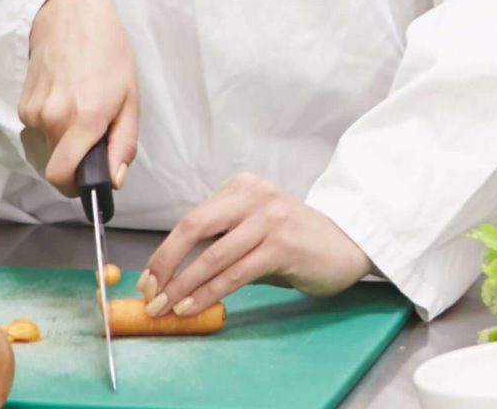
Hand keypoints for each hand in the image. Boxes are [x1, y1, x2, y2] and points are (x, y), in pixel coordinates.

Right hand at [21, 0, 138, 196]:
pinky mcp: (22, 106)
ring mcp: (33, 112)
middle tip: (95, 135)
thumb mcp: (130, 99)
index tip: (89, 179)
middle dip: (75, 161)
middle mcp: (52, 118)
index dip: (75, 187)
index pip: (61, 177)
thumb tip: (113, 180)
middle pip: (55, 166)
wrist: (71, 17)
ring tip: (81, 111)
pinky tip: (66, 102)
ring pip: (46, 150)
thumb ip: (123, 145)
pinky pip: (37, 133)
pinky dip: (52, 127)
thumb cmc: (107, 53)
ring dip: (63, 143)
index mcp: (84, 118)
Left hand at [138, 175, 373, 315]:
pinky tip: (194, 306)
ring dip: (184, 286)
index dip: (164, 251)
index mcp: (243, 188)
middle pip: (195, 227)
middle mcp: (255, 197)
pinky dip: (209, 293)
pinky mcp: (284, 246)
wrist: (348, 247)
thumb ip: (222, 243)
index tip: (148, 279)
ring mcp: (271, 219)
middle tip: (150, 293)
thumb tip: (174, 275)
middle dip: (166, 264)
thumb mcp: (255, 231)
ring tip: (167, 308)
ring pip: (214, 256)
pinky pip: (236, 274)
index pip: (192, 218)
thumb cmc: (297, 243)